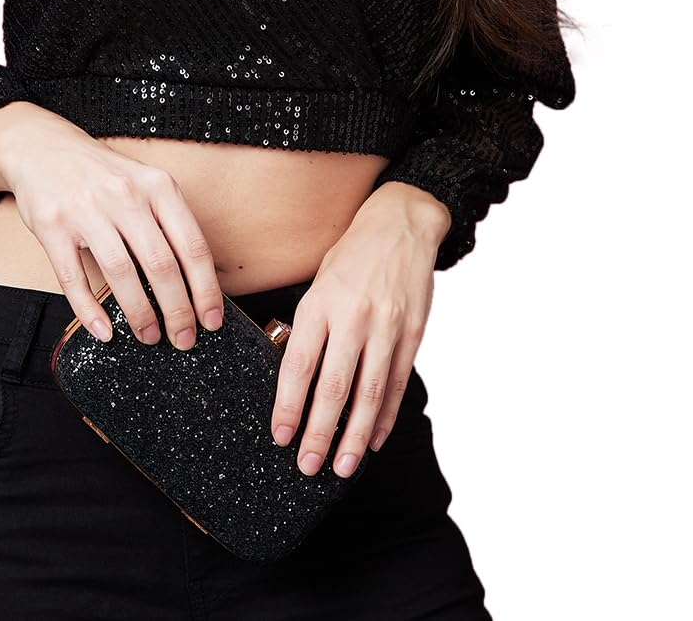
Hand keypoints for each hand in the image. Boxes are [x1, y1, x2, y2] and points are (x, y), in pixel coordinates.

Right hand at [0, 107, 226, 350]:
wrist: (43, 147)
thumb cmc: (102, 174)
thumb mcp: (144, 183)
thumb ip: (168, 222)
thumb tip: (195, 282)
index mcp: (156, 185)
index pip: (192, 245)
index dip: (205, 289)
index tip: (211, 320)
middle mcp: (124, 195)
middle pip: (160, 264)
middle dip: (177, 310)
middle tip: (183, 338)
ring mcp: (86, 209)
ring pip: (120, 273)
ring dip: (139, 313)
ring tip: (149, 335)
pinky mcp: (52, 225)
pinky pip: (73, 277)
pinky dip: (90, 311)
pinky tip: (104, 331)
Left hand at [269, 184, 449, 478]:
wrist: (401, 224)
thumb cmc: (351, 254)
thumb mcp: (319, 281)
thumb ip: (310, 326)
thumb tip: (295, 376)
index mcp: (320, 302)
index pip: (299, 364)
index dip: (288, 405)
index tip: (280, 436)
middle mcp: (353, 317)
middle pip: (333, 387)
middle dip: (319, 432)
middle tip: (307, 465)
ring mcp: (386, 327)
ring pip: (369, 393)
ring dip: (354, 435)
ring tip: (343, 467)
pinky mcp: (412, 333)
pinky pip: (396, 382)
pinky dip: (385, 415)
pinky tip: (373, 438)